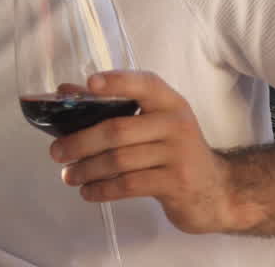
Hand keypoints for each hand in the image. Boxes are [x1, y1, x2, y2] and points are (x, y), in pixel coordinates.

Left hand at [49, 71, 238, 233]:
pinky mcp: (176, 183)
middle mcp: (176, 123)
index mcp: (169, 102)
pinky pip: (129, 184)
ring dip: (87, 169)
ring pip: (119, 160)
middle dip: (80, 141)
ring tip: (68, 176)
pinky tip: (88, 192)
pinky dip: (103, 189)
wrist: (218, 191)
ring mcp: (179, 154)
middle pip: (117, 129)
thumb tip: (65, 92)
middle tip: (56, 152)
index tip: (88, 84)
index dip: (116, 81)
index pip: (143, 84)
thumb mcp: (152, 124)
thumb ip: (112, 108)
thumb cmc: (173, 152)